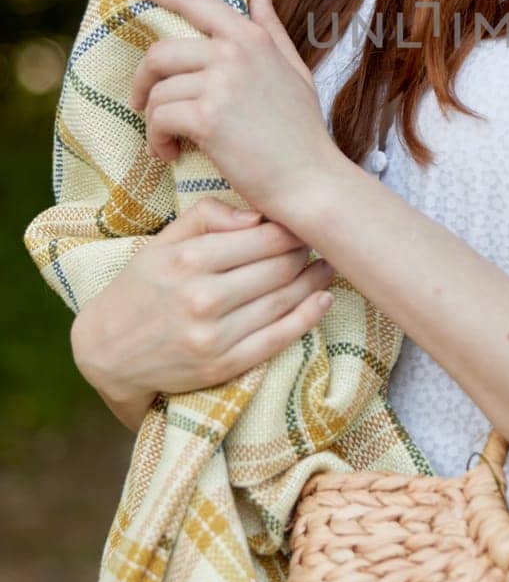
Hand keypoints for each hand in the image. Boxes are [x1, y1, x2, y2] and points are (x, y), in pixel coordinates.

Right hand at [70, 197, 336, 428]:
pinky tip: (323, 300)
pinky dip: (308, 317)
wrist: (108, 351)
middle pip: (280, 267)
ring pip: (284, 300)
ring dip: (314, 281)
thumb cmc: (141, 287)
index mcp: (190, 260)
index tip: (302, 222)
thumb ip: (206, 216)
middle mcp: (204, 298)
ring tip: (327, 266)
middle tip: (319, 243)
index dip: (292, 228)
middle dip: (306, 252)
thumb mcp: (163, 242)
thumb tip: (257, 215)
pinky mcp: (224, 366)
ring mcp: (215, 336)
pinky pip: (278, 339)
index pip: (264, 237)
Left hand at [116, 0, 334, 224]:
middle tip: (143, 107)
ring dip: (153, 121)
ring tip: (168, 142)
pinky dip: (156, 140)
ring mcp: (222, 83)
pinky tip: (170, 154)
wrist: (311, 181)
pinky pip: (159, 119)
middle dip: (143, 83)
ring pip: (157, 92)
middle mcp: (235, 52)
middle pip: (160, 53)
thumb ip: (271, 27)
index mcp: (252, 38)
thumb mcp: (294, 70)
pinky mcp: (208, 117)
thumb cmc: (302, 132)